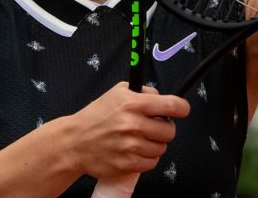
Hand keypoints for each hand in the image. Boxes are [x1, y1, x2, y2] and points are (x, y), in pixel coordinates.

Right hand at [66, 82, 188, 179]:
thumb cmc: (97, 116)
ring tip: (138, 139)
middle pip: (170, 131)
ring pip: (162, 148)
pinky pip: (152, 162)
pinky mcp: (128, 164)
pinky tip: (134, 150)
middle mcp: (133, 124)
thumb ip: (143, 92)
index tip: (182, 109)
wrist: (75, 142)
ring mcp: (131, 146)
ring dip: (154, 144)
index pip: (172, 105)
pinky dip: (146, 158)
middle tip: (151, 127)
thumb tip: (163, 98)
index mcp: (133, 103)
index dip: (182, 108)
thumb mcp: (117, 92)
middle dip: (164, 129)